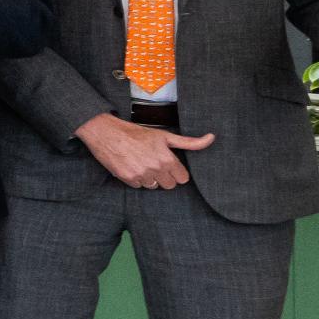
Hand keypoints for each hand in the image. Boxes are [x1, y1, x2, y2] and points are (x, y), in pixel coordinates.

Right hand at [78, 112, 213, 190]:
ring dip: (149, 178)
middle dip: (164, 176)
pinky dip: (136, 178)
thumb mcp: (165, 136)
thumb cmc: (136, 133)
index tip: (168, 164)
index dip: (176, 171)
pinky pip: (138, 185)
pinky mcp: (127, 178)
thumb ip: (190, 142)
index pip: (182, 179)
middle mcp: (156, 169)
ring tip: (141, 163)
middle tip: (154, 163)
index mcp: (167, 159)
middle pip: (169, 185)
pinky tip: (131, 166)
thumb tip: (211, 138)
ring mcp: (141, 175)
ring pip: (153, 186)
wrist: (106, 133)